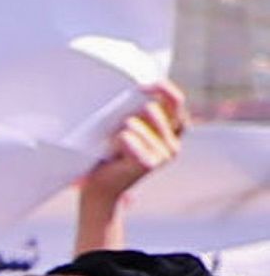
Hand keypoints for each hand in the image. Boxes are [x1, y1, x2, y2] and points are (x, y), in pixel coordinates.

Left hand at [79, 80, 189, 246]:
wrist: (100, 190)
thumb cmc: (110, 157)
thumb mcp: (127, 130)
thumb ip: (138, 112)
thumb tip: (138, 88)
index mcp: (172, 133)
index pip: (176, 103)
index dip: (164, 90)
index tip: (145, 85)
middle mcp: (173, 144)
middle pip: (153, 110)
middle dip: (129, 113)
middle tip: (115, 131)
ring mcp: (163, 155)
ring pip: (136, 123)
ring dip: (118, 129)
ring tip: (112, 145)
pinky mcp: (148, 163)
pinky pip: (128, 137)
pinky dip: (117, 140)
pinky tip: (115, 148)